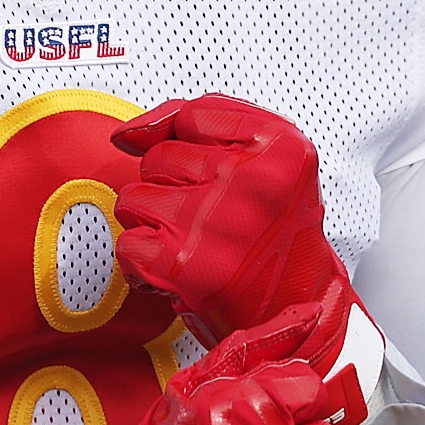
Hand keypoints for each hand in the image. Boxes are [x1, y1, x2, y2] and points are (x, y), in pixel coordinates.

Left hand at [113, 97, 386, 424]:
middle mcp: (252, 181)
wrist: (297, 310)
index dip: (188, 146)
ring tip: (195, 244)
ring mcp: (216, 223)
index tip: (209, 172)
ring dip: (152, 225)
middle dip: (171, 189)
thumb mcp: (264, 160)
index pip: (192, 114)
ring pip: (134, 197)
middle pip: (158, 158)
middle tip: (213, 221)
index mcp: (280, 147)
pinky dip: (143, 264)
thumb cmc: (274, 236)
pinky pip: (127, 243)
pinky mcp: (185, 266)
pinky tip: (180, 271)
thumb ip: (199, 124)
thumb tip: (127, 134)